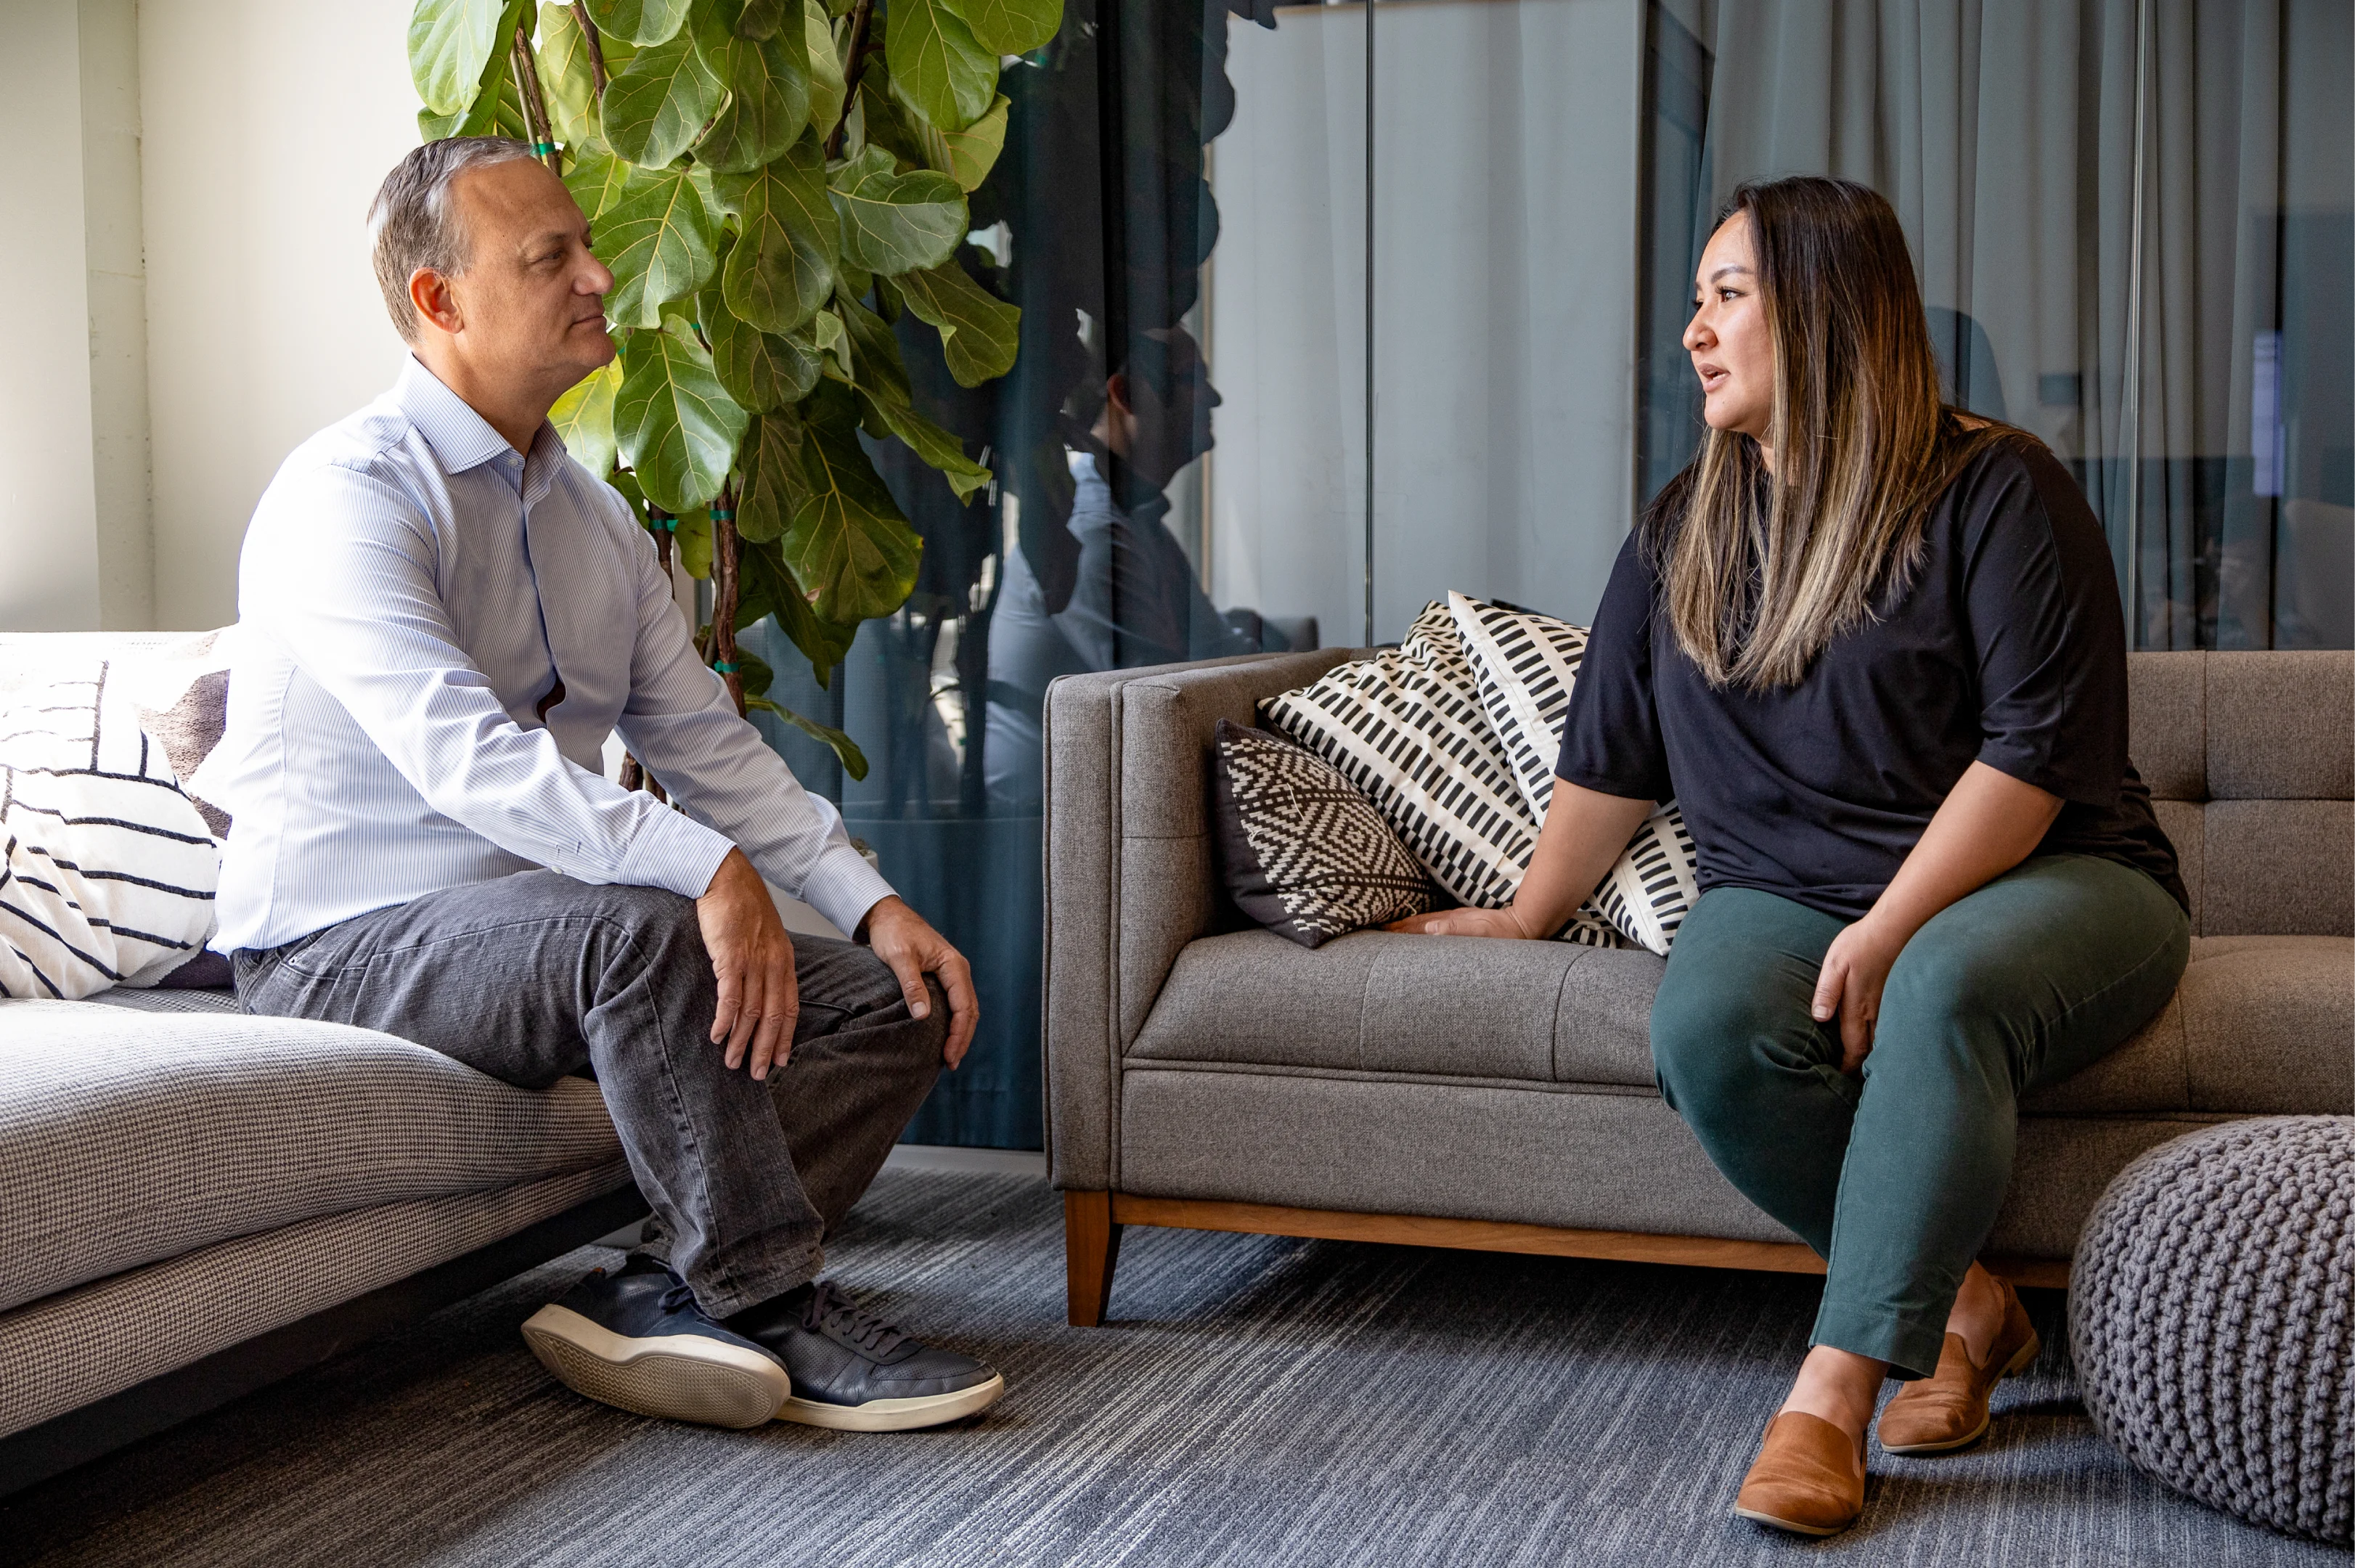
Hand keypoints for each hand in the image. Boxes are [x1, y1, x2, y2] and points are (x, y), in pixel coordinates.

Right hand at [698, 848, 796, 1080]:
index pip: (790, 1008)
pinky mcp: (730, 957)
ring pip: (752, 1012)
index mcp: (784, 961)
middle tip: (758, 1073)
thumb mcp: (764, 937)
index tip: (781, 1059)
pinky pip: (730, 996)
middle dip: (766, 1049)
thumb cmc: (742, 906)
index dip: (785, 1037)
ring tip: (733, 1062)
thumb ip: (765, 964)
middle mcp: (773, 965)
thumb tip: (760, 991)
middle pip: (773, 1016)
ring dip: (742, 1041)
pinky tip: (718, 1036)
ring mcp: (753, 962)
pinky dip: (725, 1020)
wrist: (726, 877)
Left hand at [857, 896, 979, 1068]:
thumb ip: (912, 985)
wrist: (886, 915)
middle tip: (950, 1063)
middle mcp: (957, 970)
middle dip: (962, 1038)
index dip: (958, 1034)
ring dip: (958, 1033)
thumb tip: (923, 1016)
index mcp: (953, 965)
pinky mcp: (941, 977)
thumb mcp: (900, 957)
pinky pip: (953, 1004)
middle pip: (969, 1011)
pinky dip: (951, 1022)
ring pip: (964, 1009)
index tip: (949, 1055)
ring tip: (949, 1056)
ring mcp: (951, 974)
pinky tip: (942, 1036)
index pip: (964, 1006)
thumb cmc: (893, 932)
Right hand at [1384, 907, 1535, 938]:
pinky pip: (1435, 925)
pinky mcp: (1463, 924)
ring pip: (1425, 924)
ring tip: (1390, 930)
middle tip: (1377, 931)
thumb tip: (1430, 928)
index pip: (1417, 927)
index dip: (1398, 930)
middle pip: (1416, 923)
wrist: (1525, 923)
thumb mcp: (1481, 932)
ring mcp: (1456, 922)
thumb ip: (1456, 929)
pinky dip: (1421, 927)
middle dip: (1396, 928)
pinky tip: (1420, 930)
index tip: (1379, 932)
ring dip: (1406, 927)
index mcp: (1450, 923)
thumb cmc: (1504, 932)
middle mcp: (1450, 921)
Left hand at [1811, 916, 1906, 1071]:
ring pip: (1884, 1041)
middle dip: (1863, 1068)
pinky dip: (1889, 1039)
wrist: (1896, 928)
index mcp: (1858, 1009)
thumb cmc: (1860, 944)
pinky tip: (1886, 1042)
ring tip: (1870, 1070)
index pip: (1853, 1049)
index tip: (1839, 1080)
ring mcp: (1891, 1006)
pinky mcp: (1898, 998)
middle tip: (1854, 1082)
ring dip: (1877, 1056)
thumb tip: (1819, 1019)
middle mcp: (1876, 1013)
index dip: (1847, 1067)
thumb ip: (1827, 992)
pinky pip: (1894, 1027)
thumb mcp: (1835, 964)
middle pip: (1871, 1051)